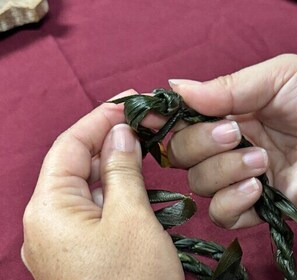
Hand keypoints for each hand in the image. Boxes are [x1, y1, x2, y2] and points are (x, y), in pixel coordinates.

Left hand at [22, 90, 183, 279]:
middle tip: (144, 123)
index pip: (69, 146)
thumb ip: (122, 170)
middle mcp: (46, 223)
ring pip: (85, 188)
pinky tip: (135, 182)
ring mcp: (61, 241)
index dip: (99, 119)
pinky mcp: (78, 253)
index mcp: (47, 210)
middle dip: (107, 141)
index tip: (129, 102)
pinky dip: (113, 192)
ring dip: (113, 166)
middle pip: (74, 165)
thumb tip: (120, 134)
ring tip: (144, 146)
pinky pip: (92, 211)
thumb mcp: (132, 217)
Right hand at [167, 54, 296, 229]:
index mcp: (230, 111)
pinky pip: (223, 215)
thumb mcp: (278, 77)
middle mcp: (229, 145)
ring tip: (263, 159)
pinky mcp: (258, 208)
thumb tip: (175, 87)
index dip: (163, 118)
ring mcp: (242, 178)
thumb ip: (227, 86)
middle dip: (201, 143)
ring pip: (199, 184)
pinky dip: (234, 201)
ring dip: (224, 170)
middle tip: (236, 132)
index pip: (182, 118)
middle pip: (182, 154)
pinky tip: (261, 186)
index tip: (150, 117)